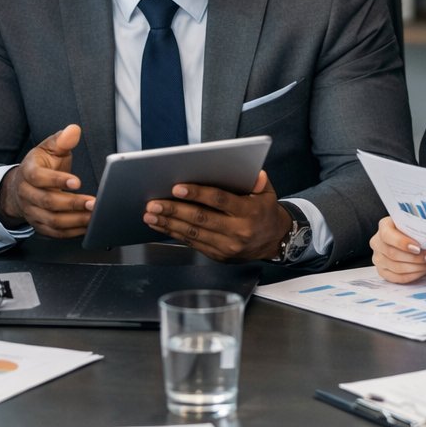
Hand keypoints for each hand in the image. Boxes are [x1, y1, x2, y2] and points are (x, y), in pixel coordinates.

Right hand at [0, 124, 93, 237]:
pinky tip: (87, 225)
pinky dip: (72, 232)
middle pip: (47, 202)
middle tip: (93, 202)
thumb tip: (73, 130)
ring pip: (52, 220)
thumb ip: (62, 140)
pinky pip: (55, 233)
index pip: (38, 177)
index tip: (77, 182)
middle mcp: (27, 194)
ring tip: (94, 215)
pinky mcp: (39, 225)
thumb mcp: (49, 148)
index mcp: (28, 172)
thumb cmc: (41, 165)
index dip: (56, 180)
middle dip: (72, 204)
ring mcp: (32, 212)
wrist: (21, 186)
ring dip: (75, 220)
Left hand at [143, 170, 288, 260]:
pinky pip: (193, 243)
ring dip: (169, 224)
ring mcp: (227, 246)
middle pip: (200, 219)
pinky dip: (174, 234)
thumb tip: (253, 171)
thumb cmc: (265, 212)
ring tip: (151, 215)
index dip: (197, 194)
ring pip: (193, 233)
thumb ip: (258, 181)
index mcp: (248, 212)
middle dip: (174, 210)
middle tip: (155, 203)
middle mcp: (237, 231)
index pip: (219, 200)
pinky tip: (161, 226)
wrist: (274, 241)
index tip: (177, 188)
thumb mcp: (268, 194)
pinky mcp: (218, 255)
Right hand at [370, 217, 425, 282]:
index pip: (387, 235)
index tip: (418, 247)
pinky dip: (412, 276)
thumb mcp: (415, 224)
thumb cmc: (414, 231)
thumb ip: (418, 228)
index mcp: (384, 226)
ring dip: (416, 267)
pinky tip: (423, 271)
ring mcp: (378, 258)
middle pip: (392, 254)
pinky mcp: (382, 271)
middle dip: (415, 258)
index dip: (402, 242)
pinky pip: (397, 278)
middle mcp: (377, 242)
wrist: (410, 239)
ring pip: (396, 267)